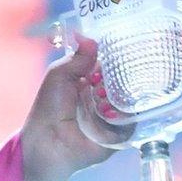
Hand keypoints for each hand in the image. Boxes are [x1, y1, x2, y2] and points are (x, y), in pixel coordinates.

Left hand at [19, 28, 125, 180]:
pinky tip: (109, 112)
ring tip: (102, 97)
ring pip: (131, 99)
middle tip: (106, 79)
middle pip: (125, 80)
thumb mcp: (59, 75)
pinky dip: (125, 115)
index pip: (111, 65)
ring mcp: (113, 115)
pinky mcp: (120, 133)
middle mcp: (103, 97)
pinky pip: (133, 121)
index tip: (123, 48)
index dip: (117, 57)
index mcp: (89, 81)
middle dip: (121, 76)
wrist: (48, 142)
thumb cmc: (49, 108)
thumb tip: (89, 37)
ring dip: (120, 95)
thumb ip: (77, 57)